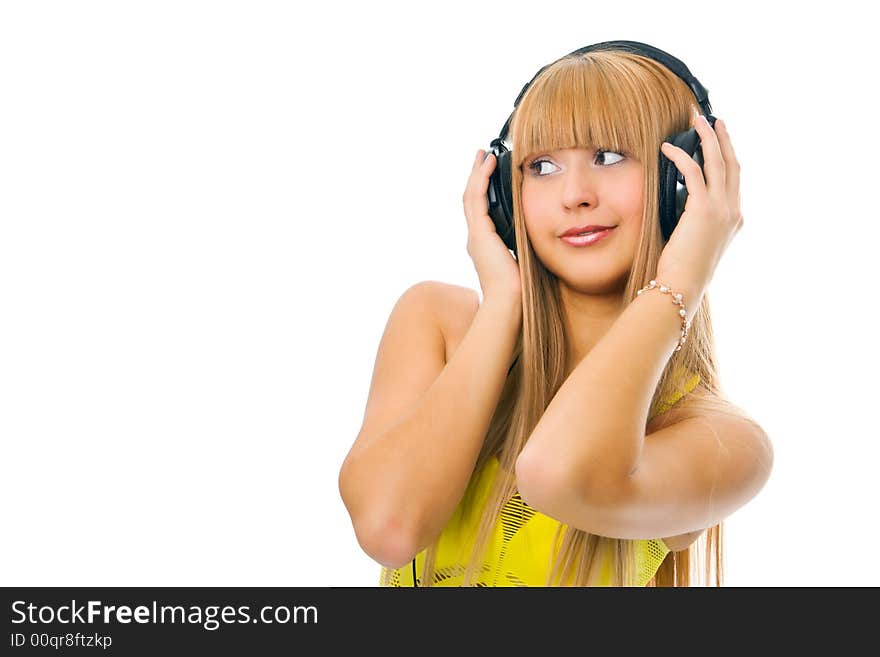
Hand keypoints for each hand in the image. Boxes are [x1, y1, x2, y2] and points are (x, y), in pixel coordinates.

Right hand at [462, 149, 521, 303]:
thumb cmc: (520, 289)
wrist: (509, 301)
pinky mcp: (479, 233)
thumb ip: (526, 246)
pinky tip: (488, 164)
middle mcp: (475, 238)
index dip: (482, 191)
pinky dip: (481, 179)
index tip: (488, 173)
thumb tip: (544, 236)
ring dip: (477, 173)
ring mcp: (475, 235)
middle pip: (471, 200)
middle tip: (481, 157)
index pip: (480, 211)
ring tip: (483, 155)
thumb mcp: (524, 260)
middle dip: (476, 177)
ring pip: (471, 195)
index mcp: (484, 245)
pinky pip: (476, 198)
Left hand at [656, 114, 743, 298]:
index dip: (727, 157)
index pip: (734, 180)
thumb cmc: (682, 270)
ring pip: (718, 161)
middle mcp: (734, 211)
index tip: (718, 140)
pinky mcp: (704, 208)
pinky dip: (681, 155)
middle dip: (723, 138)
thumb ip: (695, 220)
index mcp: (735, 219)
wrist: (684, 286)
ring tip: (696, 120)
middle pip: (732, 163)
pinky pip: (692, 170)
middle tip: (713, 120)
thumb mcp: (696, 241)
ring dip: (707, 137)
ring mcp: (723, 208)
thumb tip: (680, 205)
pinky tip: (667, 147)